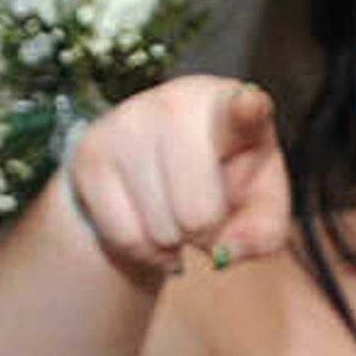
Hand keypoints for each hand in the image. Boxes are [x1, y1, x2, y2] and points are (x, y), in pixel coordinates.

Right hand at [59, 74, 290, 282]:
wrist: (156, 169)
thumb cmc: (223, 182)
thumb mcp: (259, 207)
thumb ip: (263, 233)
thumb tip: (222, 250)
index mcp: (231, 108)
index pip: (244, 109)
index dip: (247, 109)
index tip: (249, 105)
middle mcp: (178, 104)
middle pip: (199, 214)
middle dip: (205, 233)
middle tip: (203, 213)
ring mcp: (128, 122)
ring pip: (160, 231)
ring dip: (173, 243)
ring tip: (175, 213)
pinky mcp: (92, 152)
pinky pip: (125, 237)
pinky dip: (144, 251)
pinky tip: (150, 226)